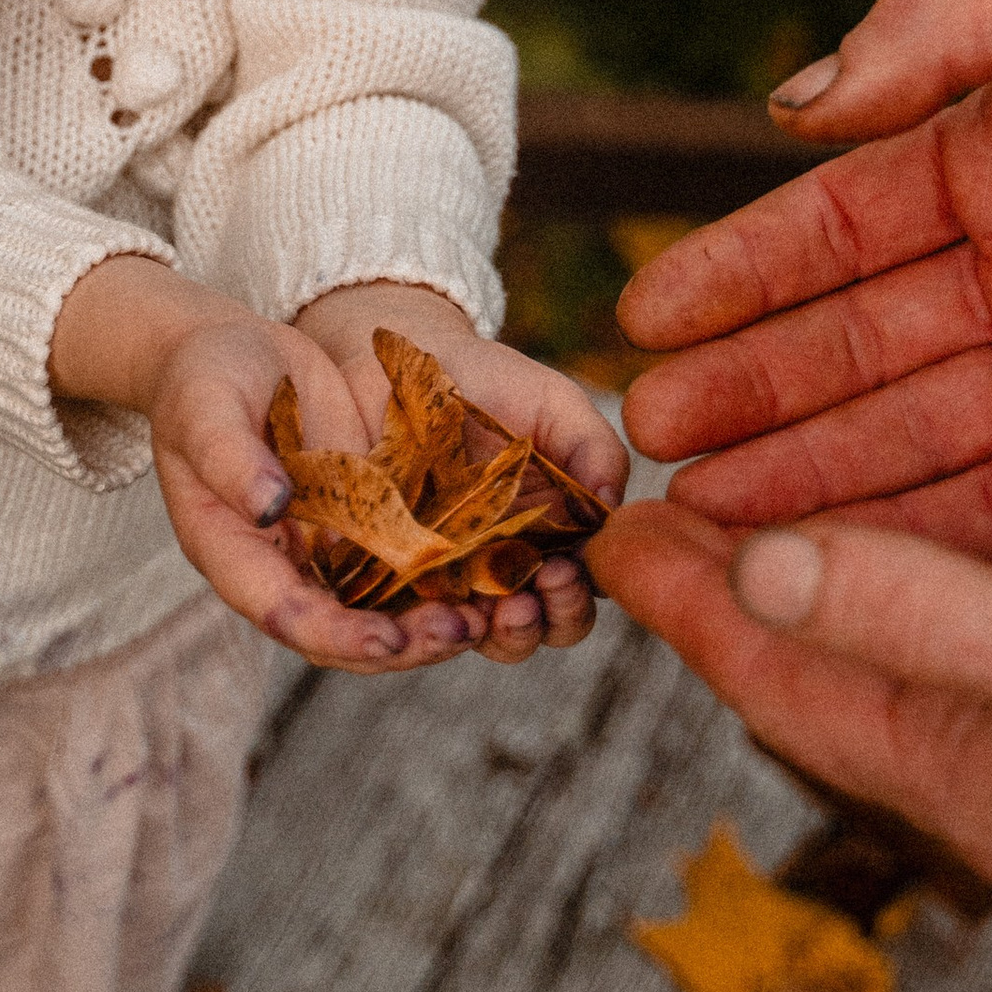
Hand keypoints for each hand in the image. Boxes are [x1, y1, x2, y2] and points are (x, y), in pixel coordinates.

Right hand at [50, 256, 494, 673]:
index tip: (386, 639)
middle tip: (462, 630)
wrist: (235, 356)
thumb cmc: (204, 381)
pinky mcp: (368, 520)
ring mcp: (330, 548)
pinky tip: (503, 569)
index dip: (336, 635)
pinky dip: (450, 576)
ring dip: (437, 622)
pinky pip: (408, 563)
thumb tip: (269, 507)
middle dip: (404, 642)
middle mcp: (288, 568)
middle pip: (346, 632)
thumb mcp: (207, 410)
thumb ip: (232, 458)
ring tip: (497, 613)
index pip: (287, 615)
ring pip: (385, 609)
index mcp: (236, 555)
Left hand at [297, 282, 629, 662]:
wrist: (399, 356)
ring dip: (484, 633)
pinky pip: (393, 617)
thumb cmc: (487, 382)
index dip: (572, 600)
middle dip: (535, 624)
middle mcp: (493, 572)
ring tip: (489, 610)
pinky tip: (425, 605)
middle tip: (532, 597)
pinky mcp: (377, 569)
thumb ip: (593, 449)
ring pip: (464, 634)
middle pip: (525, 632)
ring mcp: (435, 576)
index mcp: (544, 545)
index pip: (568, 600)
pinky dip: (413, 624)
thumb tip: (614, 508)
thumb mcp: (552, 406)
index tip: (565, 572)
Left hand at [594, 489, 991, 888]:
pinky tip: (869, 519)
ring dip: (788, 570)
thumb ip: (920, 618)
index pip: (775, 678)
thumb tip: (757, 576)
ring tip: (720, 495)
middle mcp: (990, 768)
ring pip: (869, 641)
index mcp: (970, 775)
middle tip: (629, 505)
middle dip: (714, 593)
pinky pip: (944, 619)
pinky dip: (880, 563)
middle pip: (805, 670)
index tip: (598, 523)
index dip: (682, 598)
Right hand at [620, 0, 991, 555]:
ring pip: (911, 435)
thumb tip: (793, 113)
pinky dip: (918, 535)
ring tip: (702, 509)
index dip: (738, 274)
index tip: (643, 317)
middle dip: (747, 389)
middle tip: (644, 437)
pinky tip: (829, 557)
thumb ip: (929, 25)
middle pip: (853, 342)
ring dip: (806, 471)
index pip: (835, 227)